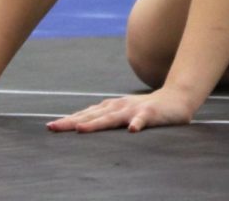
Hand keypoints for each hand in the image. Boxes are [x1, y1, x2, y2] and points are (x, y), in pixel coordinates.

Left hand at [46, 87, 195, 133]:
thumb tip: (79, 126)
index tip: (50, 127)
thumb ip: (105, 118)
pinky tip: (132, 130)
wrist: (177, 98)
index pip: (86, 114)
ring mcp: (134, 109)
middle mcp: (119, 106)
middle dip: (73, 122)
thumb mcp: (123, 112)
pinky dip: (137, 124)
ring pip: (113, 117)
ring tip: (82, 129)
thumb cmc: (146, 109)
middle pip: (93, 115)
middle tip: (54, 127)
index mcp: (111, 107)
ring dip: (97, 123)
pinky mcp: (151, 113)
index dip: (68, 120)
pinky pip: (143, 120)